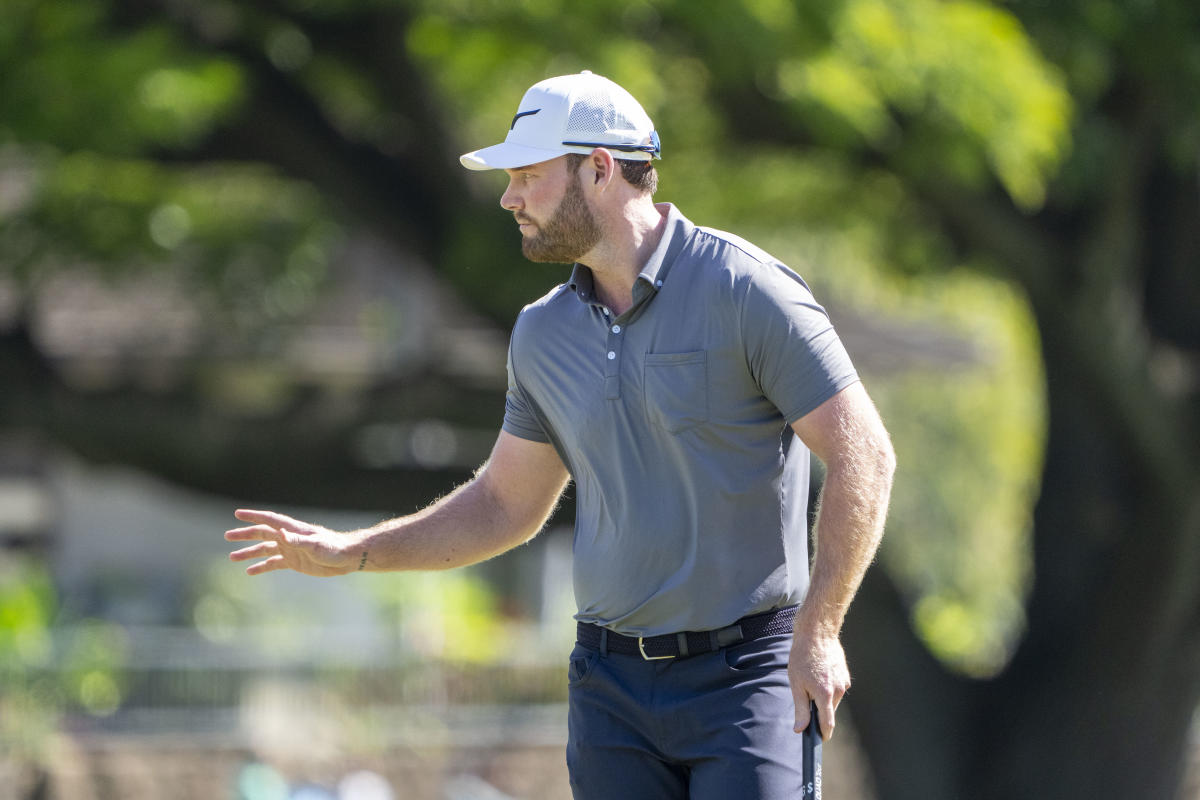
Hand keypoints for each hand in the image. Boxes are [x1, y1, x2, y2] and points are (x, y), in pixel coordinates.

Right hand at [225, 509, 361, 576]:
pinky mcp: (294, 562)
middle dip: (245, 535)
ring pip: (264, 550)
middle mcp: (288, 537)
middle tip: (227, 536)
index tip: (237, 514)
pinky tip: (250, 571)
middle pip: (262, 534)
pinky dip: (261, 566)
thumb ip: (297, 540)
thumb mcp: (315, 544)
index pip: (269, 520)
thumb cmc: (333, 547)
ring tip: (232, 557)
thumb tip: (279, 534)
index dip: (254, 516)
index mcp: (292, 529)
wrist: (346, 558)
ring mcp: (290, 550)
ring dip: (249, 552)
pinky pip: (273, 563)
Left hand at [789, 628, 850, 739]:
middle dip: (818, 709)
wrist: (816, 633)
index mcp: (825, 694)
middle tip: (804, 692)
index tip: (820, 740)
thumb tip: (800, 729)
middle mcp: (838, 690)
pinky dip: (827, 686)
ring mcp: (844, 682)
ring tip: (810, 678)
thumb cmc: (802, 657)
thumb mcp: (796, 684)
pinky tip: (818, 673)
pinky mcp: (845, 675)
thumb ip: (800, 709)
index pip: (828, 723)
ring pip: (833, 699)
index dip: (823, 734)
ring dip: (822, 696)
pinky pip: (836, 688)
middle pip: (829, 710)